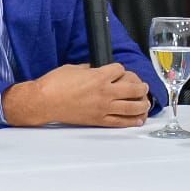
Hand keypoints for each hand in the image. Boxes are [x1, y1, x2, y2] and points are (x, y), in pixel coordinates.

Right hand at [3, 63, 150, 127]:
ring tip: (145, 102)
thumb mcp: (74, 68)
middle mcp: (105, 92)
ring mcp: (103, 108)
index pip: (120, 70)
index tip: (119, 71)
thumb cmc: (55, 84)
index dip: (121, 69)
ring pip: (131, 106)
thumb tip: (97, 70)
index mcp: (98, 76)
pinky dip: (131, 121)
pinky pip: (120, 122)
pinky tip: (137, 119)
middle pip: (133, 88)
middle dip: (140, 86)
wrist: (44, 101)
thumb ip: (89, 69)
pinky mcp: (98, 120)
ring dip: (142, 104)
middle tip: (143, 86)